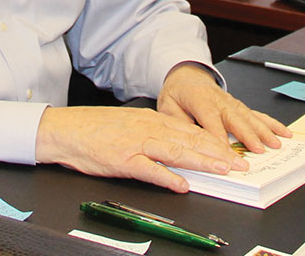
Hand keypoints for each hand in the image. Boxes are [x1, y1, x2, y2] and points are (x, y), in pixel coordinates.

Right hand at [35, 106, 243, 192]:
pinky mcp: (122, 160)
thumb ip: (154, 134)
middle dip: (218, 153)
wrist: (64, 130)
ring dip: (202, 161)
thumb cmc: (94, 129)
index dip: (215, 142)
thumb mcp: (129, 125)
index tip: (234, 152)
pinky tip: (182, 185)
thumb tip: (179, 146)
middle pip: (190, 140)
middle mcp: (148, 129)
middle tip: (240, 164)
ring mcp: (136, 144)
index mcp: (151, 120)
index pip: (191, 131)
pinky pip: (149, 169)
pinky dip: (167, 177)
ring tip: (223, 170)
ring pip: (176, 152)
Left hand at [157, 63, 291, 154]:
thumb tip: (186, 138)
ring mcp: (231, 102)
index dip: (219, 136)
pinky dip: (271, 123)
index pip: (210, 119)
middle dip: (248, 135)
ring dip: (264, 130)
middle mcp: (219, 100)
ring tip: (276, 143)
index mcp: (199, 99)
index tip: (227, 152)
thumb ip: (177, 121)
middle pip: (235, 119)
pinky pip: (256, 114)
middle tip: (259, 150)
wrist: (186, 75)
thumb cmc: (177, 93)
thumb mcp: (167, 105)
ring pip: (249, 116)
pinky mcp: (239, 105)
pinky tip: (283, 131)